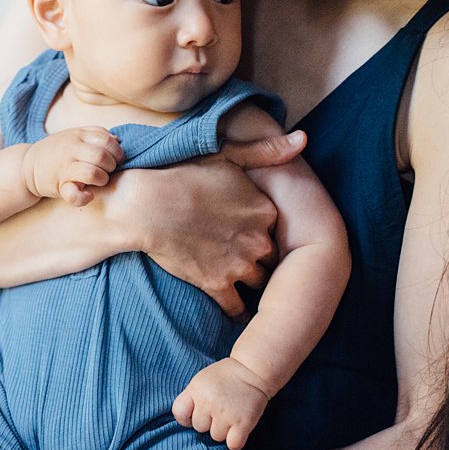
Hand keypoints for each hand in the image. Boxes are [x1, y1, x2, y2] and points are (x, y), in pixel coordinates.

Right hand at [21, 127, 123, 206]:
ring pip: (92, 173)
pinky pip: (74, 195)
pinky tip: (89, 195)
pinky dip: (85, 198)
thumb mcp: (75, 134)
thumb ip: (96, 133)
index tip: (116, 158)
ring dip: (102, 179)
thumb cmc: (58, 150)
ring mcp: (64, 168)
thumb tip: (118, 141)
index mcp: (78, 135)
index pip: (106, 139)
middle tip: (108, 170)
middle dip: (112, 165)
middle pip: (101, 156)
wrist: (28, 165)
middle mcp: (71, 150)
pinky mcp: (59, 186)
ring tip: (100, 180)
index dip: (116, 150)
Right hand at [111, 131, 304, 317]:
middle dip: (262, 256)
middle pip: (272, 256)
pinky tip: (235, 310)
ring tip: (243, 280)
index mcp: (264, 210)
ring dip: (252, 281)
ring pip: (260, 282)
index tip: (252, 230)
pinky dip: (237, 310)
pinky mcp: (217, 284)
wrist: (146, 205)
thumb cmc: (183, 174)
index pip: (279, 227)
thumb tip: (303, 139)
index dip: (266, 229)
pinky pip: (237, 307)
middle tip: (245, 254)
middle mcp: (258, 240)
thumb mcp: (227, 153)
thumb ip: (267, 150)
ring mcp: (239, 265)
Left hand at [173, 357, 270, 449]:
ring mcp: (226, 414)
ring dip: (223, 430)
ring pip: (216, 436)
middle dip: (208, 422)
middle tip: (220, 410)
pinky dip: (235, 440)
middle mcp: (209, 402)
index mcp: (196, 390)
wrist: (252, 370)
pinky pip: (233, 444)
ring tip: (230, 415)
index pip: (179, 413)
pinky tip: (238, 429)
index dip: (185, 418)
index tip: (195, 414)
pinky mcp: (243, 423)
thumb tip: (187, 421)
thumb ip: (191, 398)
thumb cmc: (225, 377)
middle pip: (199, 427)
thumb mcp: (201, 381)